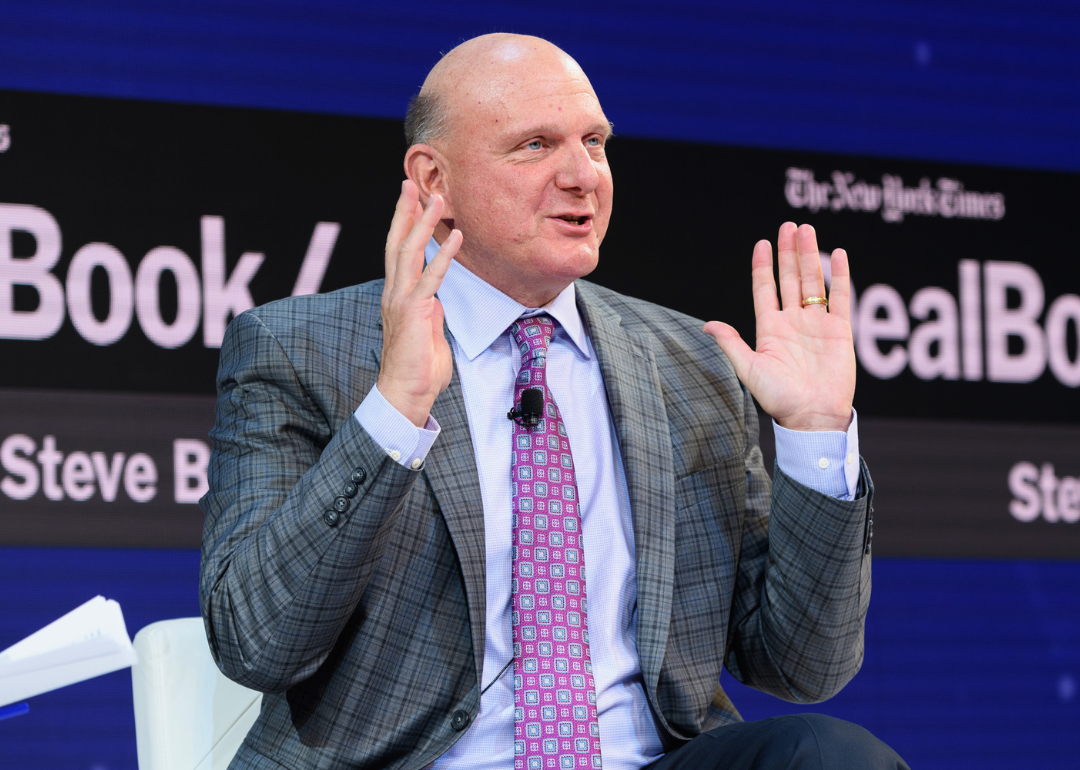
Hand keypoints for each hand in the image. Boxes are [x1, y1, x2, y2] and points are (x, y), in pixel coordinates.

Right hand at [377, 181, 461, 426]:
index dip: (403, 224)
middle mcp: (394, 292)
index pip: (398, 252)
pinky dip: (444, 256)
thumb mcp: (427, 329)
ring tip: (438, 198)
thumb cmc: (418, 366)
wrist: (406, 392)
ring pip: (410, 252)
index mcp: (397, 295)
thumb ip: (429, 309)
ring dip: (424, 223)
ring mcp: (402, 300)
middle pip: (397, 243)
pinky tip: (456, 236)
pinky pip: (431, 278)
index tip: (410, 200)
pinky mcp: (415, 312)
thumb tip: (436, 296)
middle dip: (405, 211)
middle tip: (411, 183)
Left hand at [704, 222, 854, 431]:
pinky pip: (840, 297)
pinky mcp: (839, 330)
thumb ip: (731, 343)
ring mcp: (816, 324)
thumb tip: (706, 324)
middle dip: (789, 252)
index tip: (762, 243)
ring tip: (807, 230)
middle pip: (789, 278)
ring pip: (812, 281)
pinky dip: (840, 275)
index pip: (765, 289)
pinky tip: (838, 253)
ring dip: (810, 256)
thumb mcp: (749, 369)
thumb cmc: (778, 399)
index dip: (763, 266)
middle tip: (789, 226)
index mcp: (769, 328)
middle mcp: (792, 321)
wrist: (812, 416)